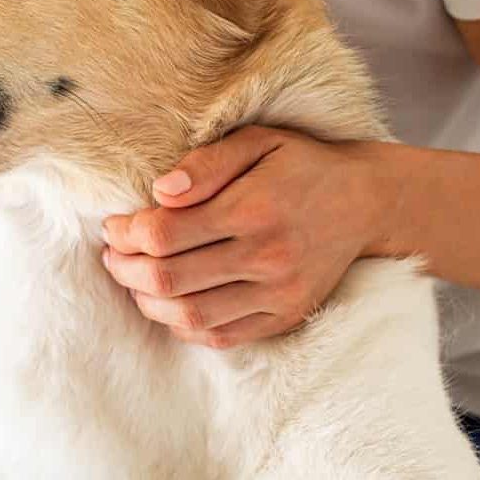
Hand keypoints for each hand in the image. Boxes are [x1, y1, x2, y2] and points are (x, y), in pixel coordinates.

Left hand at [100, 126, 380, 348]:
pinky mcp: (286, 317)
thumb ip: (206, 164)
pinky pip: (220, 337)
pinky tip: (168, 304)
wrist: (368, 203)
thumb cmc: (302, 165)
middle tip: (112, 254)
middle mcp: (266, 257)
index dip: (126, 233)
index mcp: (252, 209)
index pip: (164, 234)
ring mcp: (278, 294)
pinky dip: (182, 327)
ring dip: (146, 301)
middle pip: (168, 279)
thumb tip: (160, 192)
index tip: (113, 225)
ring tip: (133, 279)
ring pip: (189, 316)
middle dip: (124, 268)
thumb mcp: (258, 142)